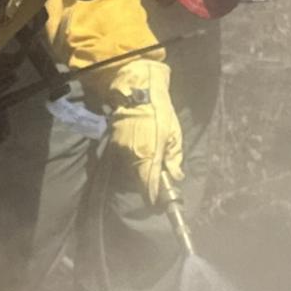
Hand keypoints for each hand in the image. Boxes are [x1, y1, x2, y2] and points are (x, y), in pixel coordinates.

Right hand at [103, 60, 183, 208]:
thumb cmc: (160, 110)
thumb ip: (174, 157)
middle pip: (139, 180)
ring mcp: (120, 149)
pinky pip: (124, 157)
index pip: (149, 186)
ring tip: (150, 162)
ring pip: (131, 169)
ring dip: (140, 170)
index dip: (153, 196)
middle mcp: (131, 156)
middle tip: (158, 182)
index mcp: (149, 155)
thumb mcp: (175, 133)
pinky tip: (140, 150)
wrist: (137, 89)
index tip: (157, 201)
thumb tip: (176, 175)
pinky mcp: (114, 141)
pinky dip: (133, 158)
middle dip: (148, 183)